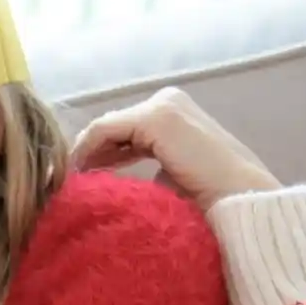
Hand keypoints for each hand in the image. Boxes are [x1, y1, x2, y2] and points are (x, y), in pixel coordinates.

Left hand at [72, 87, 282, 211]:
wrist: (240, 203)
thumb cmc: (209, 202)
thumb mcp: (170, 181)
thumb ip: (145, 172)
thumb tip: (106, 182)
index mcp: (174, 115)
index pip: (122, 131)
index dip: (95, 155)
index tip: (76, 183)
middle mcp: (169, 101)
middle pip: (111, 128)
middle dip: (87, 154)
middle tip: (65, 183)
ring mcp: (164, 105)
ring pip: (105, 128)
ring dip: (84, 154)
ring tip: (69, 183)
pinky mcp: (158, 117)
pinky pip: (104, 131)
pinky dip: (86, 151)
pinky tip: (77, 175)